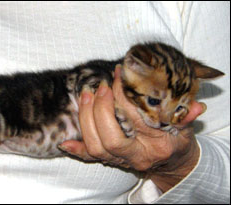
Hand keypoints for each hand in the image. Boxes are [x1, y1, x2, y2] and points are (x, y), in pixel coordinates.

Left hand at [59, 66, 202, 191]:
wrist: (169, 162)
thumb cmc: (175, 143)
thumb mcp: (184, 131)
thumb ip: (186, 118)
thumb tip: (196, 107)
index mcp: (151, 148)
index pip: (133, 124)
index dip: (124, 100)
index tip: (119, 77)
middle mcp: (131, 156)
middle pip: (108, 138)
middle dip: (101, 110)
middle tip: (102, 86)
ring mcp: (116, 159)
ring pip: (94, 146)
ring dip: (86, 119)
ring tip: (87, 94)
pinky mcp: (106, 158)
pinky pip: (88, 158)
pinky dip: (76, 150)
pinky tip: (64, 142)